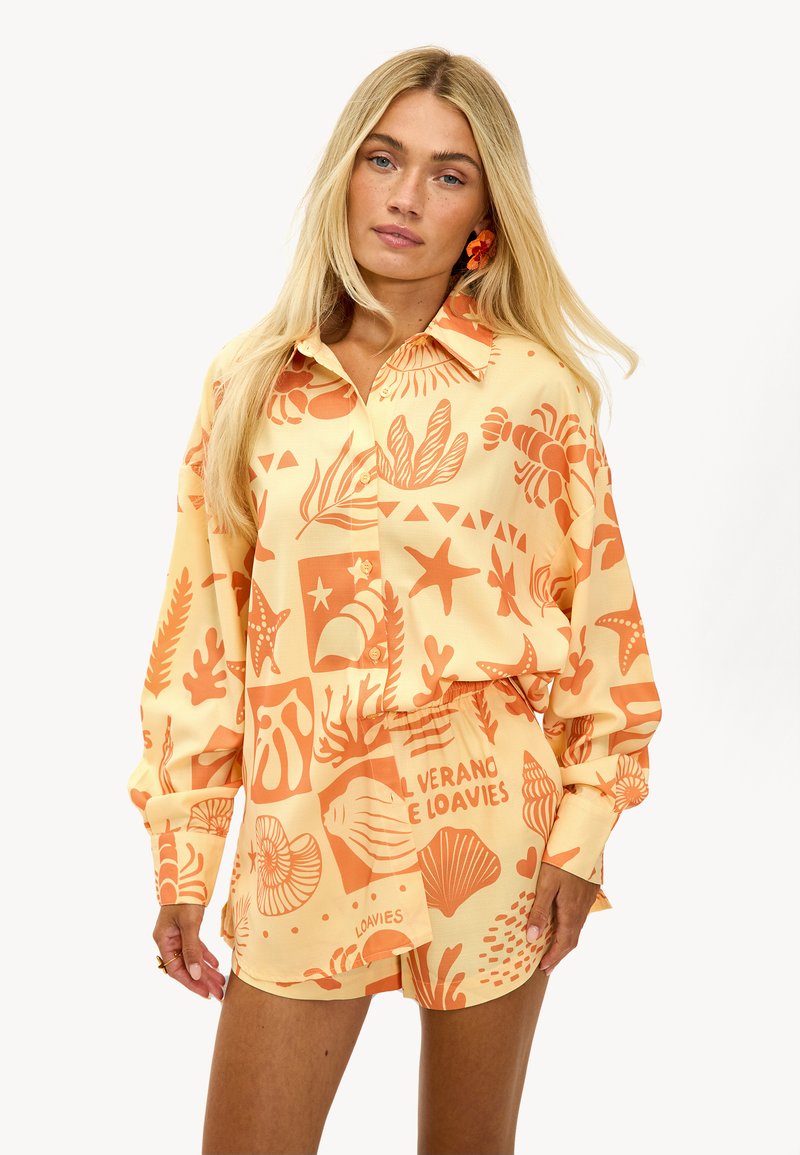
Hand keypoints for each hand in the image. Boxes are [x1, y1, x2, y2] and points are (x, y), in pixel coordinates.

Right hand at [153, 903, 225, 1000]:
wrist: (187, 877)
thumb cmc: (185, 899)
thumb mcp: (190, 924)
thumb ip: (192, 949)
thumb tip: (196, 974)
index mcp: (163, 940)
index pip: (176, 969)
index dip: (191, 982)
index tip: (205, 993)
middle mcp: (168, 940)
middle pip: (186, 966)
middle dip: (202, 980)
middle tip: (219, 993)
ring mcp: (176, 935)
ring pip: (192, 958)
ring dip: (206, 970)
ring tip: (221, 982)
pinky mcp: (186, 929)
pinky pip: (196, 947)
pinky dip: (205, 956)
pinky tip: (216, 965)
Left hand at [526, 862, 600, 976]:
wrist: (583, 840)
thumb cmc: (562, 860)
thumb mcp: (546, 884)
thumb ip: (540, 911)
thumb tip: (532, 938)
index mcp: (571, 912)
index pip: (564, 943)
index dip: (554, 957)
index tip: (544, 968)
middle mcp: (582, 910)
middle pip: (572, 939)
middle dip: (559, 954)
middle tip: (547, 966)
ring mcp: (587, 901)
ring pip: (576, 928)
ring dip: (565, 941)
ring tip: (552, 948)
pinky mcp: (588, 892)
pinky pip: (579, 917)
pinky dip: (570, 928)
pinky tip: (563, 923)